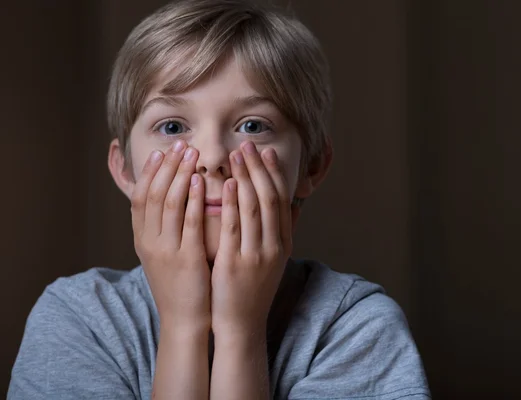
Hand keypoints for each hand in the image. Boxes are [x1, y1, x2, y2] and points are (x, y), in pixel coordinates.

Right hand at [131, 140, 210, 331]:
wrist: (183, 319)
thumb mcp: (160, 254)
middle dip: (167, 166)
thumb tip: (167, 199)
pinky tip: (201, 183)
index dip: (149, 172)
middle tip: (180, 144)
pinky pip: (189, 223)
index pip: (139, 197)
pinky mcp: (186, 258)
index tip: (160, 151)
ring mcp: (166, 250)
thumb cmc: (177, 284)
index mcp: (141, 240)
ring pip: (169, 203)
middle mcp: (149, 242)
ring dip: (180, 175)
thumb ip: (161, 228)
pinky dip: (193, 200)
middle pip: (153, 194)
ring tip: (192, 154)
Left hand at [211, 141, 292, 337]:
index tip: (267, 152)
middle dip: (259, 169)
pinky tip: (229, 184)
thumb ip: (279, 232)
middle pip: (269, 198)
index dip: (275, 174)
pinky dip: (233, 203)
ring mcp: (256, 255)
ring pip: (254, 208)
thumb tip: (291, 205)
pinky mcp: (236, 264)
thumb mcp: (273, 260)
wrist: (241, 324)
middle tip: (248, 145)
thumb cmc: (252, 289)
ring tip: (237, 155)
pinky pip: (235, 227)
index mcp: (283, 243)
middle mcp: (274, 246)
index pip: (281, 201)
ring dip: (247, 178)